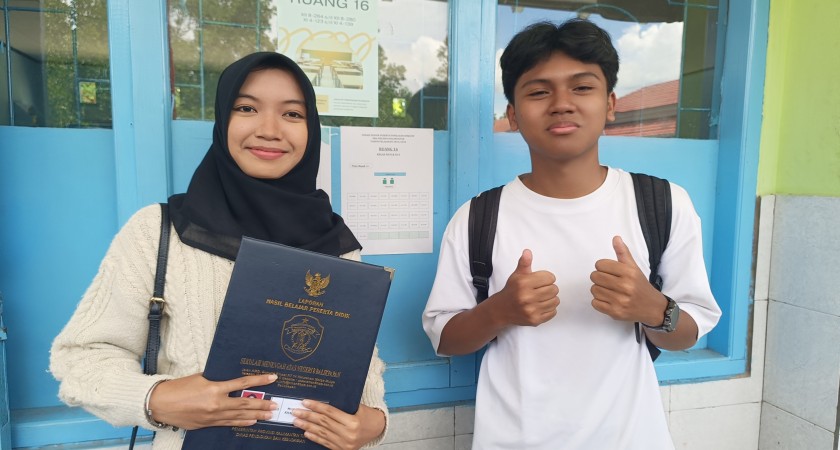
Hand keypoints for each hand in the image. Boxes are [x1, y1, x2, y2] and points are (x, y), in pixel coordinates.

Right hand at [148, 372, 278, 429]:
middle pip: (245, 403)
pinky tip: (252, 422)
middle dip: (262, 404)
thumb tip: (231, 380)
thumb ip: (217, 380)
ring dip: (256, 415)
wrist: (160, 404)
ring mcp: (213, 416)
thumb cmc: (179, 387)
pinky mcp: (208, 424)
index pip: (243, 383)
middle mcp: (216, 403)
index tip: (273, 378)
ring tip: (269, 415)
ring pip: (240, 416)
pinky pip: (229, 423)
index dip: (259, 381)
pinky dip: (242, 422)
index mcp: (215, 388)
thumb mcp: (200, 378)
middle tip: (275, 405)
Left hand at [292, 401, 385, 449]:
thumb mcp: (358, 407)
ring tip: (297, 421)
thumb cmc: (367, 415)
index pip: (330, 412)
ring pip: (322, 433)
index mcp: (352, 421)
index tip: (305, 402)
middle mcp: (348, 434)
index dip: (316, 407)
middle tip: (295, 411)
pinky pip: (325, 443)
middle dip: (308, 417)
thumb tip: (320, 402)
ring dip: (307, 427)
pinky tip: (306, 433)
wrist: (377, 429)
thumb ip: (342, 406)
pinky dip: (315, 438)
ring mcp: (344, 444)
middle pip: (323, 423)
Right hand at [491, 249, 559, 326]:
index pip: (549, 277)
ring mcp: (531, 310)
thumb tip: (527, 252)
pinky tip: (541, 305)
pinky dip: (550, 308)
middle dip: (550, 288)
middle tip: (541, 289)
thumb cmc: (511, 291)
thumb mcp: (516, 275)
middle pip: (554, 289)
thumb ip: (524, 263)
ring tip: (542, 297)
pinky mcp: (535, 320)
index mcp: (523, 283)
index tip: (541, 281)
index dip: (546, 278)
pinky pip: (553, 312)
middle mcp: (527, 297)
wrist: (501, 310)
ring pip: (555, 301)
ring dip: (551, 298)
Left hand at [590, 236, 666, 324]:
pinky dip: (599, 301)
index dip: (602, 267)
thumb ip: (623, 253)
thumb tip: (615, 238)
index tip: (608, 271)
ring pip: (594, 290)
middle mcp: (625, 286)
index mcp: (629, 272)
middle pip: (595, 277)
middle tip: (607, 281)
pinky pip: (595, 303)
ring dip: (598, 289)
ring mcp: (620, 301)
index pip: (600, 265)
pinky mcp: (615, 312)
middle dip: (598, 278)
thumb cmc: (640, 286)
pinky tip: (609, 299)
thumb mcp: (634, 268)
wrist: (652, 307)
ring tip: (609, 290)